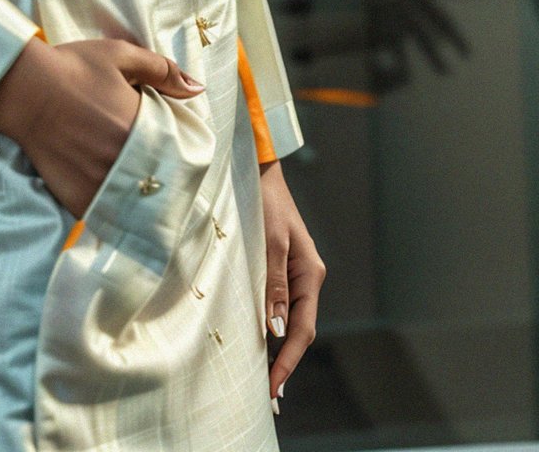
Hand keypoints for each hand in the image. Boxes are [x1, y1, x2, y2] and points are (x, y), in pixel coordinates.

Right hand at [0, 34, 204, 217]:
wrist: (23, 88)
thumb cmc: (72, 67)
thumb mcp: (120, 56)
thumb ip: (161, 70)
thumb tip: (197, 88)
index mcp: (139, 127)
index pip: (175, 150)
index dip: (176, 150)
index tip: (171, 147)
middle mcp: (124, 160)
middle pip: (158, 179)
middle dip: (160, 175)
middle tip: (155, 171)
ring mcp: (101, 182)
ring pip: (135, 203)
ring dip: (140, 197)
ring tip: (138, 190)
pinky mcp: (78, 198)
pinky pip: (106, 214)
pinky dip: (112, 209)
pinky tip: (112, 197)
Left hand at [258, 159, 326, 401]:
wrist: (259, 172)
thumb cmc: (265, 203)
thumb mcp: (268, 242)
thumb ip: (273, 285)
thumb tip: (274, 330)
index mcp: (310, 274)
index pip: (302, 329)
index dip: (289, 362)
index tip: (275, 389)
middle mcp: (307, 278)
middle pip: (299, 330)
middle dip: (285, 364)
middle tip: (269, 396)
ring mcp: (295, 274)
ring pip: (290, 321)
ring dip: (279, 350)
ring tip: (264, 380)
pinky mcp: (281, 269)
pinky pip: (280, 306)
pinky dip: (271, 328)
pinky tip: (260, 343)